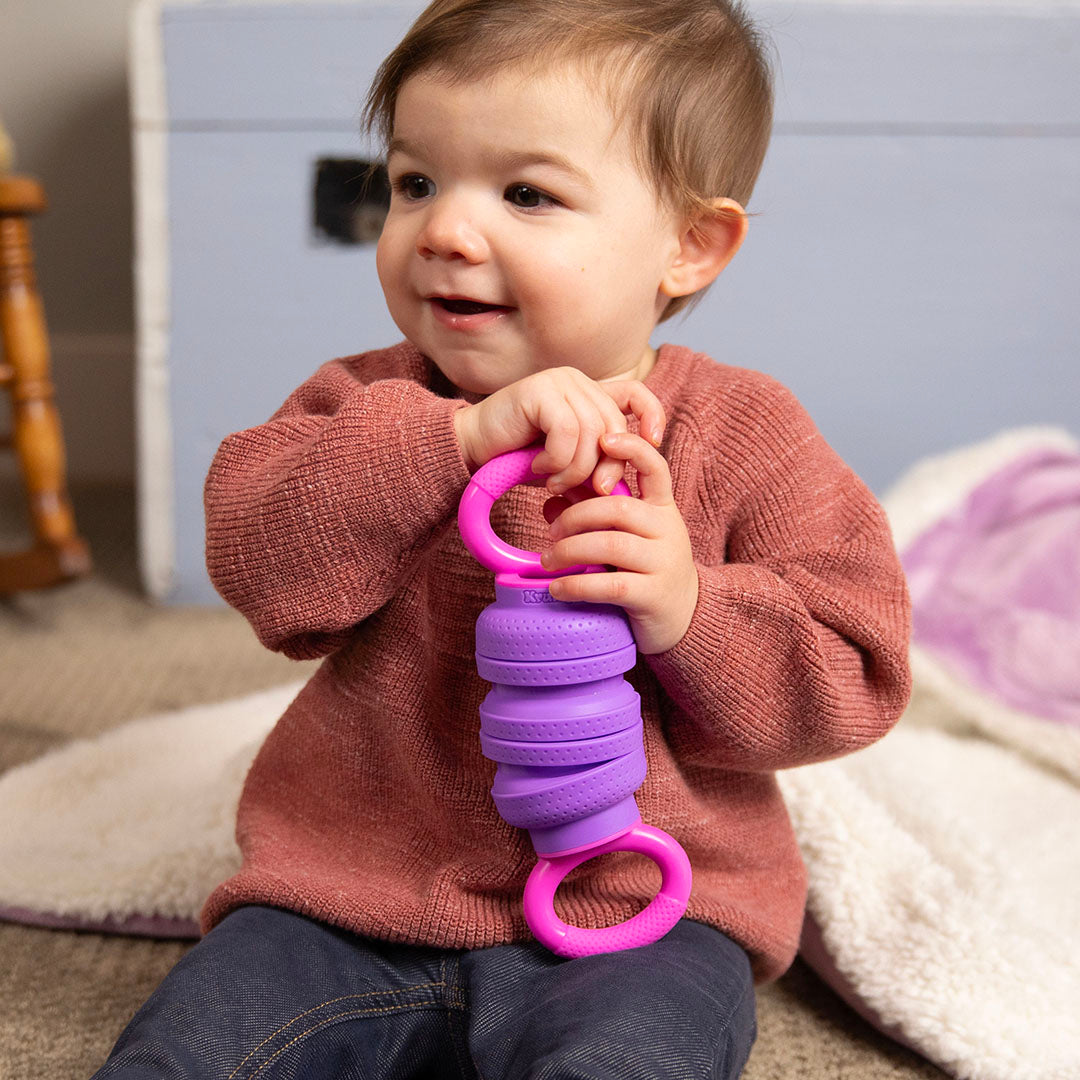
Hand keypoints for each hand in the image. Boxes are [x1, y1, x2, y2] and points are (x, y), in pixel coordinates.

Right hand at [453, 367, 664, 494]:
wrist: (472, 449)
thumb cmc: (520, 457)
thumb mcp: (569, 463)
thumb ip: (597, 465)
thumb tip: (627, 486)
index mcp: (589, 393)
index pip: (636, 394)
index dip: (651, 417)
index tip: (651, 446)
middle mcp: (577, 381)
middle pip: (615, 426)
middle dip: (608, 466)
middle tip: (590, 492)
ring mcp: (558, 382)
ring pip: (592, 433)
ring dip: (576, 470)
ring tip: (554, 483)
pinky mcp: (539, 391)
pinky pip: (566, 433)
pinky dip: (557, 460)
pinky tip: (539, 468)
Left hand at [539, 431, 698, 653]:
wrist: (684, 617)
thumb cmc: (646, 569)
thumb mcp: (624, 537)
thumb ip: (592, 514)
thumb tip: (550, 499)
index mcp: (662, 508)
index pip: (655, 468)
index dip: (632, 448)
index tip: (603, 440)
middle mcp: (667, 530)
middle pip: (618, 508)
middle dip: (575, 516)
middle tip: (551, 531)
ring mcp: (663, 563)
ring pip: (611, 545)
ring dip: (570, 550)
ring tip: (548, 560)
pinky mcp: (653, 596)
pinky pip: (610, 584)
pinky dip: (577, 585)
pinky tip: (557, 588)